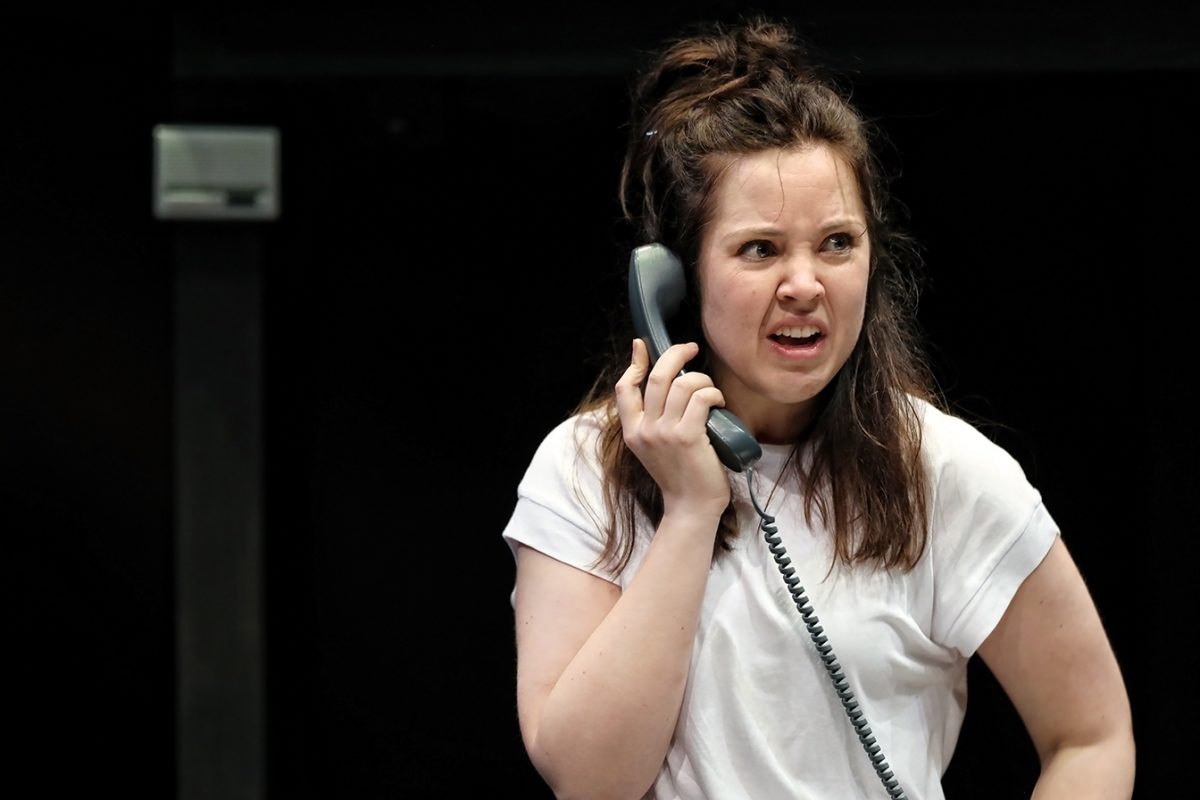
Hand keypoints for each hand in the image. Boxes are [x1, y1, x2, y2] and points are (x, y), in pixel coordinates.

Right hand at [614, 339, 731, 519]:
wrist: (691, 507)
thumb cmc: (681, 475)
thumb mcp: (655, 447)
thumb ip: (655, 420)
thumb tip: (669, 385)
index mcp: (633, 431)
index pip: (624, 388)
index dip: (634, 362)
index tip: (642, 345)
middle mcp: (645, 430)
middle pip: (656, 376)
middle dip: (676, 353)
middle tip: (691, 349)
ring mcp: (664, 433)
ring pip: (682, 383)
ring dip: (702, 380)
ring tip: (711, 392)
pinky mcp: (687, 437)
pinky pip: (701, 398)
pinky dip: (713, 393)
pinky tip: (719, 403)